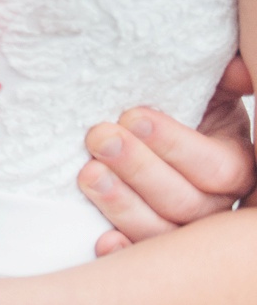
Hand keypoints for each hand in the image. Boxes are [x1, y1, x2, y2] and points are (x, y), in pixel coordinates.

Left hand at [77, 54, 254, 254]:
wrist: (142, 122)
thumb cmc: (176, 101)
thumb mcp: (203, 86)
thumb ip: (222, 79)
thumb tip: (237, 70)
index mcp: (236, 163)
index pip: (217, 168)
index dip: (175, 145)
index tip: (132, 116)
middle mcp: (216, 202)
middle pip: (186, 203)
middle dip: (139, 168)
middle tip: (100, 138)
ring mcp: (182, 227)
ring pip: (162, 231)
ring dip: (123, 205)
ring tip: (88, 174)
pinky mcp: (149, 240)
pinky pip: (140, 254)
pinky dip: (122, 249)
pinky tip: (102, 240)